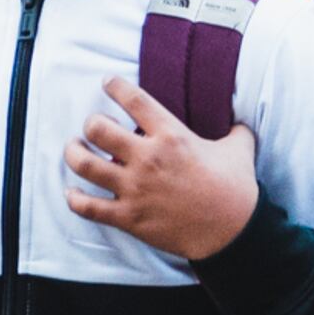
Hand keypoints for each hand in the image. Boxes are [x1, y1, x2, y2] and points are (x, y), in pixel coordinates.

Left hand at [64, 79, 261, 260]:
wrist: (233, 232)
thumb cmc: (236, 188)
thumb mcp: (240, 148)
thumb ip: (235, 129)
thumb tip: (241, 121)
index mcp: (171, 135)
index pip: (133, 99)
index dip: (114, 86)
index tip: (106, 82)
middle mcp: (147, 158)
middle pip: (98, 128)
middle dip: (91, 123)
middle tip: (94, 127)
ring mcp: (135, 188)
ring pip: (85, 164)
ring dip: (74, 154)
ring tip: (75, 149)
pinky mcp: (129, 217)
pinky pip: (89, 207)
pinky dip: (75, 199)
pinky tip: (72, 193)